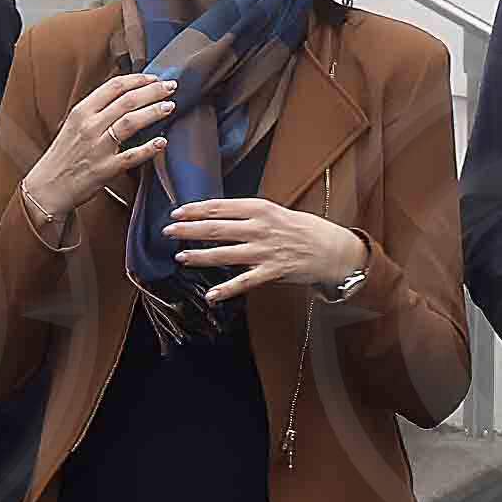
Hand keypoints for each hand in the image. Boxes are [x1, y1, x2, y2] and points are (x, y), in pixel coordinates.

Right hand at [22, 69, 177, 241]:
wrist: (48, 187)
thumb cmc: (63, 156)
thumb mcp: (73, 126)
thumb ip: (96, 111)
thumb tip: (124, 98)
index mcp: (81, 112)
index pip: (114, 86)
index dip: (138, 80)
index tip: (154, 78)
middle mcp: (90, 126)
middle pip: (127, 101)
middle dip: (153, 91)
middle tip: (171, 87)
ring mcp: (98, 147)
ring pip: (130, 122)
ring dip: (153, 112)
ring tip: (170, 107)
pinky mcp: (105, 169)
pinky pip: (131, 156)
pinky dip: (148, 148)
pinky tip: (162, 142)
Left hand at [161, 195, 366, 304]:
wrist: (333, 249)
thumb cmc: (304, 230)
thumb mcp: (276, 213)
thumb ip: (250, 215)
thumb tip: (221, 216)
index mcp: (260, 208)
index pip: (220, 207)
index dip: (195, 209)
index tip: (176, 212)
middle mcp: (260, 227)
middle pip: (216, 228)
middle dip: (189, 230)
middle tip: (168, 231)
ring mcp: (266, 251)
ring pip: (225, 254)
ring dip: (200, 256)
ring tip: (181, 258)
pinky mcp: (272, 271)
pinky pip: (244, 282)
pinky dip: (226, 290)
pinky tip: (210, 295)